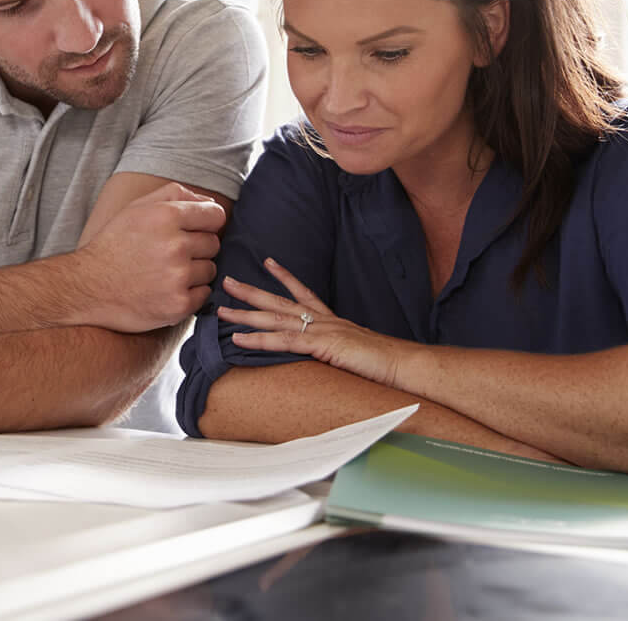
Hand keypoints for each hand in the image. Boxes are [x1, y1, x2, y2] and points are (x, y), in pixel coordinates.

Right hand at [71, 182, 224, 332]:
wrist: (87, 287)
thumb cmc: (113, 245)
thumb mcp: (136, 209)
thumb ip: (174, 194)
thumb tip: (210, 201)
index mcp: (166, 216)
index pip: (216, 215)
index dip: (207, 223)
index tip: (193, 232)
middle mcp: (175, 245)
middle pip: (213, 244)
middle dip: (197, 249)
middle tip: (169, 255)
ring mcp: (177, 277)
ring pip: (210, 270)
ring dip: (194, 273)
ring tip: (165, 273)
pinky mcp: (178, 304)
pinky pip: (204, 294)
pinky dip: (190, 294)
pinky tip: (167, 290)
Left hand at [219, 258, 416, 389]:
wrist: (405, 365)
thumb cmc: (386, 363)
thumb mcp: (355, 353)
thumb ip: (338, 350)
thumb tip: (329, 356)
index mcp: (332, 320)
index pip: (304, 293)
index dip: (285, 277)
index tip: (268, 262)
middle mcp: (324, 320)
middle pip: (280, 302)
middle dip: (252, 291)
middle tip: (227, 281)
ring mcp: (322, 331)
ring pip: (275, 319)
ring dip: (245, 315)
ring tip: (221, 310)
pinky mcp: (322, 345)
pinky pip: (283, 342)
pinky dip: (258, 340)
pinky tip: (238, 339)